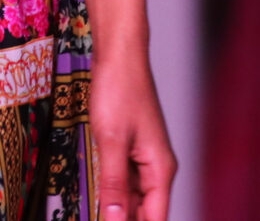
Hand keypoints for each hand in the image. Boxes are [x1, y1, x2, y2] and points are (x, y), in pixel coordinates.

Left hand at [87, 53, 175, 220]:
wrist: (119, 55)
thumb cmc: (119, 90)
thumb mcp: (112, 141)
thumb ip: (115, 183)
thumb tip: (116, 219)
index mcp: (161, 169)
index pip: (155, 218)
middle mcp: (157, 167)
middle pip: (145, 210)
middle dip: (124, 220)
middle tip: (99, 219)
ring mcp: (144, 157)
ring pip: (133, 197)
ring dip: (118, 209)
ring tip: (97, 215)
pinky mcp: (130, 147)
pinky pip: (125, 179)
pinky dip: (113, 191)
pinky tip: (99, 199)